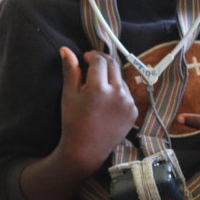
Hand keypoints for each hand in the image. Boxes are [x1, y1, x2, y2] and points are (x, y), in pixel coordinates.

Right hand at [59, 47, 137, 171]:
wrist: (86, 150)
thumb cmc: (73, 122)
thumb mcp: (69, 95)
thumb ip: (70, 71)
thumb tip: (66, 49)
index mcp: (99, 88)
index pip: (99, 60)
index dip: (91, 56)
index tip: (85, 58)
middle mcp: (117, 93)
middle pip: (113, 65)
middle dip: (102, 62)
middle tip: (92, 65)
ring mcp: (128, 102)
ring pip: (120, 79)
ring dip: (110, 77)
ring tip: (97, 87)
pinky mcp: (134, 111)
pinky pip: (126, 93)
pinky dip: (117, 91)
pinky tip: (106, 101)